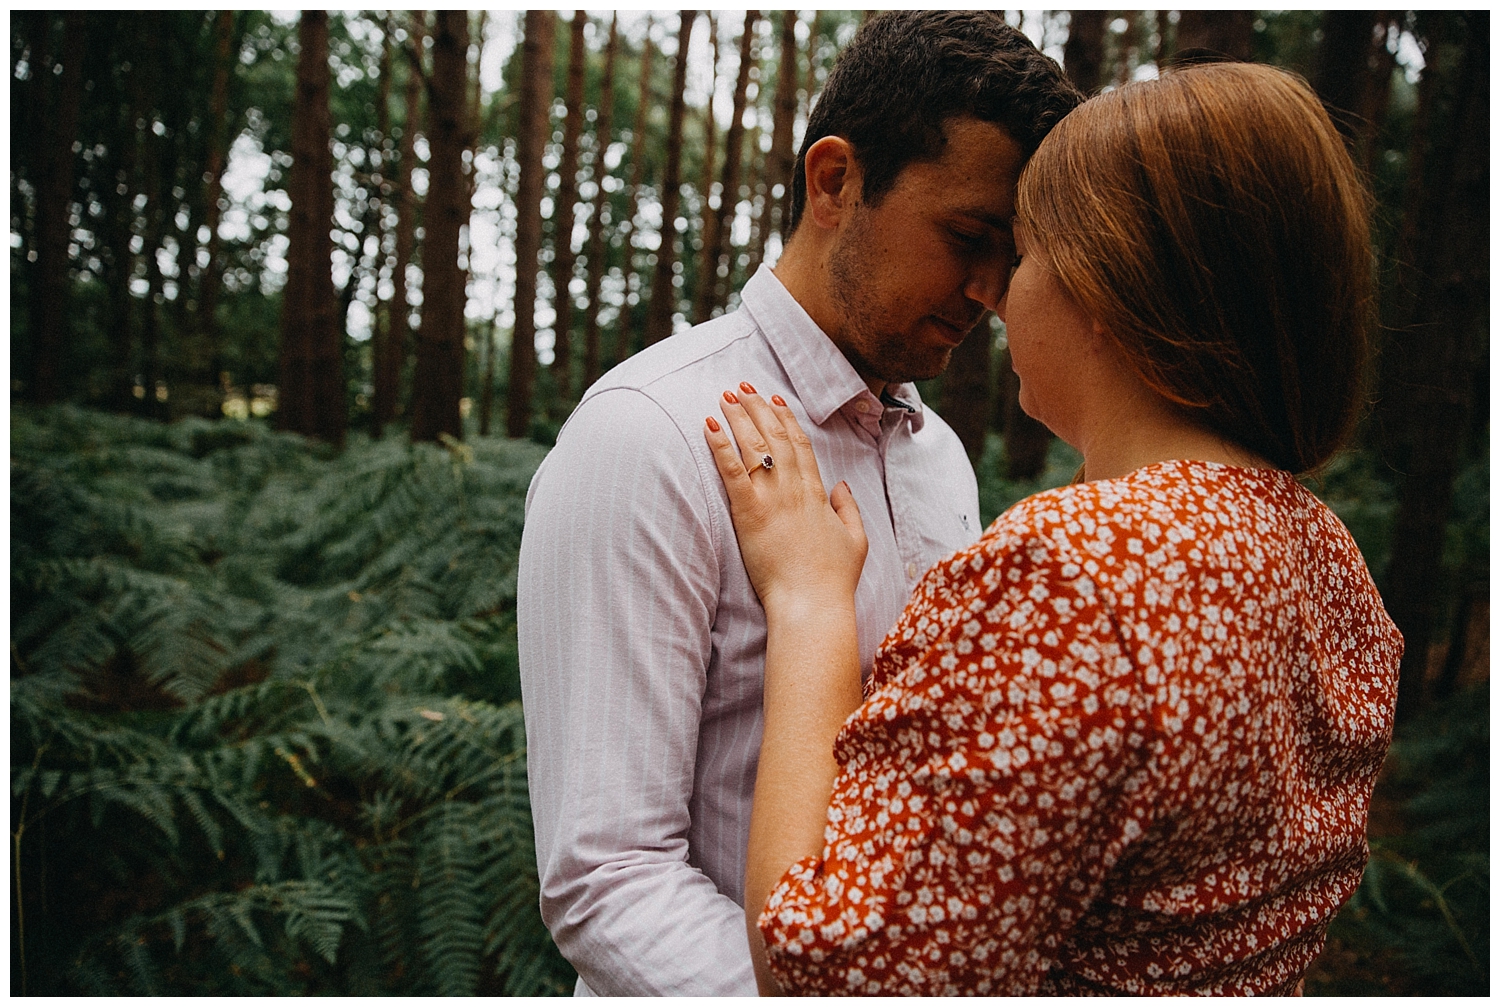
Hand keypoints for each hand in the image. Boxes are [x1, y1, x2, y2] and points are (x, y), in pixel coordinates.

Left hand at [703, 384, 868, 616]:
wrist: (812, 602)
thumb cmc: (833, 578)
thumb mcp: (856, 540)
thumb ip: (848, 508)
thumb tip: (842, 485)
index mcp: (817, 494)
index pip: (801, 445)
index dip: (786, 420)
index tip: (775, 401)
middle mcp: (794, 489)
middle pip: (775, 437)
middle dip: (758, 408)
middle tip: (743, 387)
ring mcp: (772, 499)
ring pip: (754, 446)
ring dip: (738, 417)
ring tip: (725, 397)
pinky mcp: (749, 513)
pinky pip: (732, 471)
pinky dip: (719, 445)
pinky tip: (708, 425)